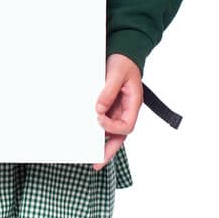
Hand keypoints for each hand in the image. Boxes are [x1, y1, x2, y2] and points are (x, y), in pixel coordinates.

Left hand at [93, 55, 141, 169]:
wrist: (123, 54)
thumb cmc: (123, 63)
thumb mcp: (116, 73)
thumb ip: (108, 91)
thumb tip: (98, 109)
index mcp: (133, 104)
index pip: (127, 125)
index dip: (112, 127)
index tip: (98, 119)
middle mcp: (126, 111)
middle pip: (120, 136)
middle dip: (109, 151)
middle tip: (96, 163)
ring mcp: (118, 111)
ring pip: (111, 133)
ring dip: (101, 144)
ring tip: (87, 155)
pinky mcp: (109, 108)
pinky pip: (103, 122)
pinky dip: (96, 130)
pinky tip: (84, 135)